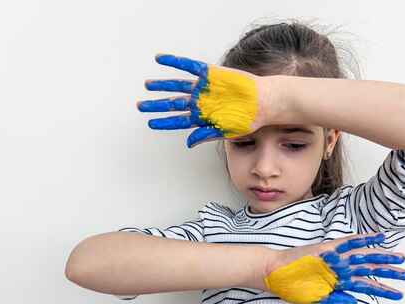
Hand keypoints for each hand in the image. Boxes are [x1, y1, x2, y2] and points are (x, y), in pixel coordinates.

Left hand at [137, 54, 265, 147]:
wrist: (263, 101)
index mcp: (202, 118)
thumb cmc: (248, 119)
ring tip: (147, 84)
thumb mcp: (225, 131)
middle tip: (140, 105)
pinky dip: (174, 62)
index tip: (150, 123)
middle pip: (173, 103)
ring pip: (177, 85)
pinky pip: (187, 66)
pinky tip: (160, 59)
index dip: (163, 122)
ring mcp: (203, 87)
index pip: (177, 121)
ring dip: (162, 85)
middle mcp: (200, 102)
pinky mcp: (209, 72)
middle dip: (156, 104)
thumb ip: (205, 135)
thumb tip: (187, 143)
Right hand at [264, 233, 404, 303]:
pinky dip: (364, 240)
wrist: (274, 273)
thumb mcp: (317, 298)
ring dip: (382, 257)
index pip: (366, 285)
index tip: (399, 293)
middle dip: (389, 271)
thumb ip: (337, 299)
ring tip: (400, 258)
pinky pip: (349, 242)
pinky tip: (378, 238)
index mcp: (339, 281)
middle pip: (370, 269)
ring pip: (364, 256)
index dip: (383, 289)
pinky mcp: (328, 248)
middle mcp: (341, 268)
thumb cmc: (292, 285)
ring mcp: (336, 257)